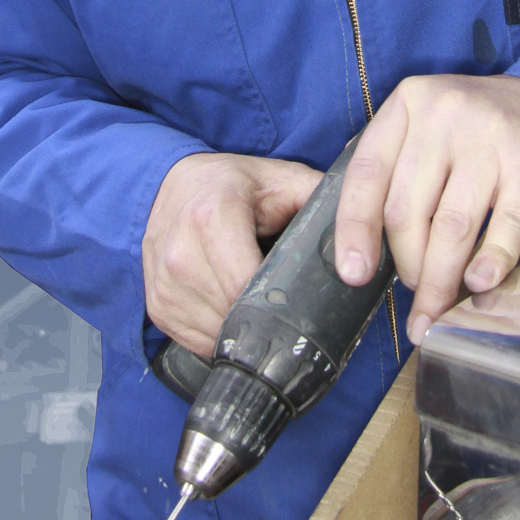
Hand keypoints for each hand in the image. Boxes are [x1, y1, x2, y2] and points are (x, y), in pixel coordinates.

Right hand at [142, 152, 321, 355]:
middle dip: (265, 317)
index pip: (246, 286)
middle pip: (232, 314)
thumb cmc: (230, 184)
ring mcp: (164, 283)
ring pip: (214, 334)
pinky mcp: (157, 305)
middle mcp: (181, 253)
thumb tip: (362, 228)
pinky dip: (219, 334)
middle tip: (285, 304)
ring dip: (242, 329)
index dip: (279, 302)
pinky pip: (196, 341)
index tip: (299, 298)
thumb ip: (319, 198)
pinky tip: (231, 310)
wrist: (171, 185)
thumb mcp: (280, 178)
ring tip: (257, 304)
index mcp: (212, 218)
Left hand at [333, 74, 519, 343]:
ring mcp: (488, 133)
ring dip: (441, 279)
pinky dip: (490, 263)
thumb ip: (393, 169)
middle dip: (407, 266)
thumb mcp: (430, 129)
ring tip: (436, 309)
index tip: (352, 273)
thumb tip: (355, 243)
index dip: (354, 229)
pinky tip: (479, 287)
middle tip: (414, 295)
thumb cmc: (483, 132)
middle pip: (406, 209)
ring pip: (450, 226)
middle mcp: (444, 111)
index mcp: (410, 102)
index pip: (366, 173)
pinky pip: (504, 226)